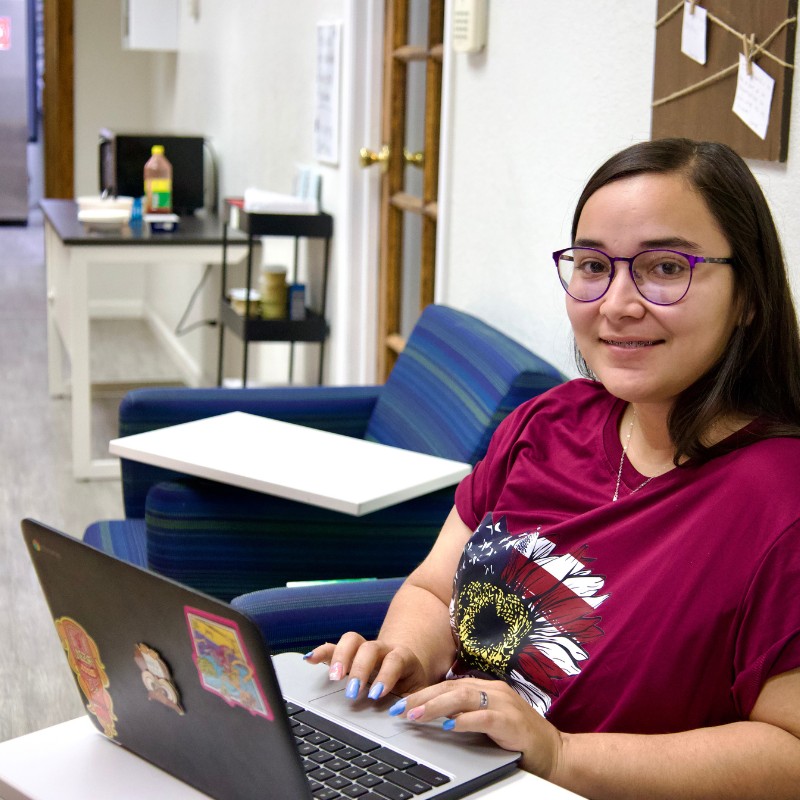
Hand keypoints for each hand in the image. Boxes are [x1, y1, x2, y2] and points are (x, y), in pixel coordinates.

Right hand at [305, 632, 431, 700]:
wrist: (408, 665)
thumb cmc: (412, 685)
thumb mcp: (419, 694)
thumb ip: (416, 702)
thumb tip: (409, 715)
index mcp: (403, 658)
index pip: (395, 660)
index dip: (386, 675)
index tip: (376, 693)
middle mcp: (382, 649)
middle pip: (370, 648)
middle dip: (359, 668)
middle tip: (352, 691)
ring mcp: (365, 649)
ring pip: (352, 640)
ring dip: (340, 657)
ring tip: (333, 677)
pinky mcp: (349, 653)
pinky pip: (334, 647)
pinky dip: (322, 652)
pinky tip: (309, 660)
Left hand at [387, 677, 564, 777]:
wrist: (555, 753)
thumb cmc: (518, 739)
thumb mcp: (488, 722)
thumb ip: (466, 715)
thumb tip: (432, 717)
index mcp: (486, 688)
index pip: (448, 685)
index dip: (423, 693)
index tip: (400, 704)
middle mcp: (494, 690)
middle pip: (451, 687)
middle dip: (422, 697)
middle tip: (399, 708)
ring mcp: (504, 703)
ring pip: (464, 697)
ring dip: (437, 706)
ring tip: (416, 715)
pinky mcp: (511, 722)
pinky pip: (484, 717)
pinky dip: (464, 720)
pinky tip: (449, 725)